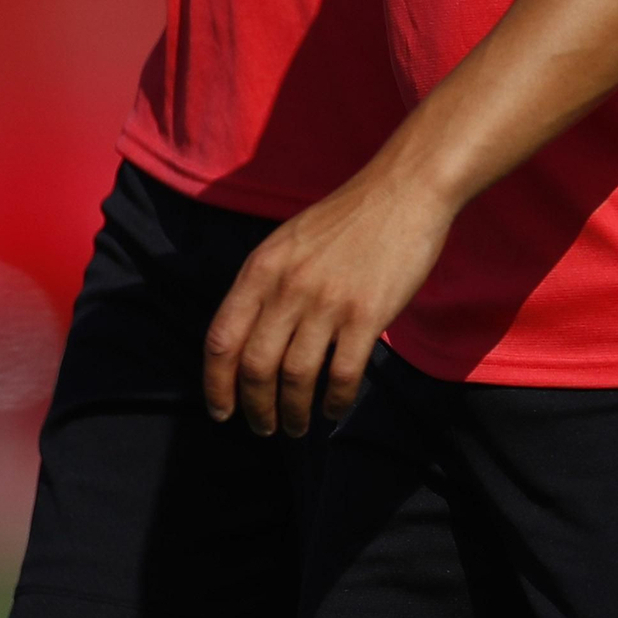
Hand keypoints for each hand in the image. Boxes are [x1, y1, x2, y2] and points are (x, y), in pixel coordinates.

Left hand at [203, 161, 454, 436]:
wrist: (402, 191)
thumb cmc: (345, 218)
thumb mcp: (288, 240)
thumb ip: (266, 284)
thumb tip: (247, 339)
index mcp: (262, 267)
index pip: (222, 338)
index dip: (215, 383)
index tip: (221, 411)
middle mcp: (288, 287)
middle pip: (255, 367)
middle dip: (255, 408)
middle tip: (263, 427)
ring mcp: (327, 303)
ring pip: (296, 378)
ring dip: (293, 413)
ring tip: (296, 426)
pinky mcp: (366, 316)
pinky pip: (342, 375)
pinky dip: (334, 402)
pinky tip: (333, 410)